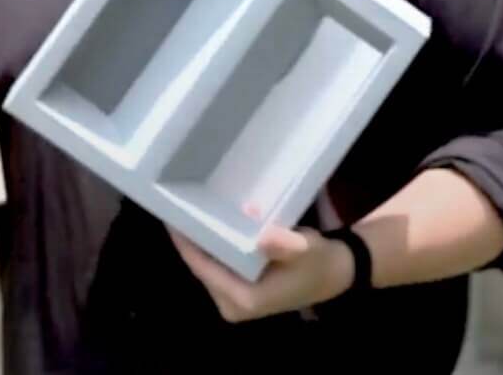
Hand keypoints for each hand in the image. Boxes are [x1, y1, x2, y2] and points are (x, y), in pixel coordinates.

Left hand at [168, 219, 354, 322]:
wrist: (334, 272)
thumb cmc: (317, 262)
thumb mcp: (305, 248)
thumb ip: (284, 245)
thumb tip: (264, 238)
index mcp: (244, 299)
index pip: (201, 266)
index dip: (183, 240)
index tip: (168, 211)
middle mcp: (233, 305)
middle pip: (199, 265)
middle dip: (188, 235)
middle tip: (173, 199)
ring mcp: (234, 300)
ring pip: (205, 264)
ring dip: (198, 238)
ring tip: (183, 203)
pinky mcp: (237, 291)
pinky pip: (214, 264)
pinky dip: (210, 243)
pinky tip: (204, 219)